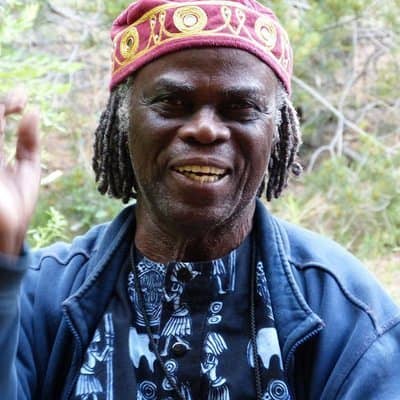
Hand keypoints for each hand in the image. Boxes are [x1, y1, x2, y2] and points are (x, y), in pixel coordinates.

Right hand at [0, 89, 40, 254]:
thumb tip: (34, 111)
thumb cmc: (17, 203)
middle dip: (1, 104)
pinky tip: (9, 114)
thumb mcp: (27, 168)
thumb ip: (28, 141)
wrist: (10, 231)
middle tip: (19, 98)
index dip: (6, 103)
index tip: (23, 96)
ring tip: (16, 102)